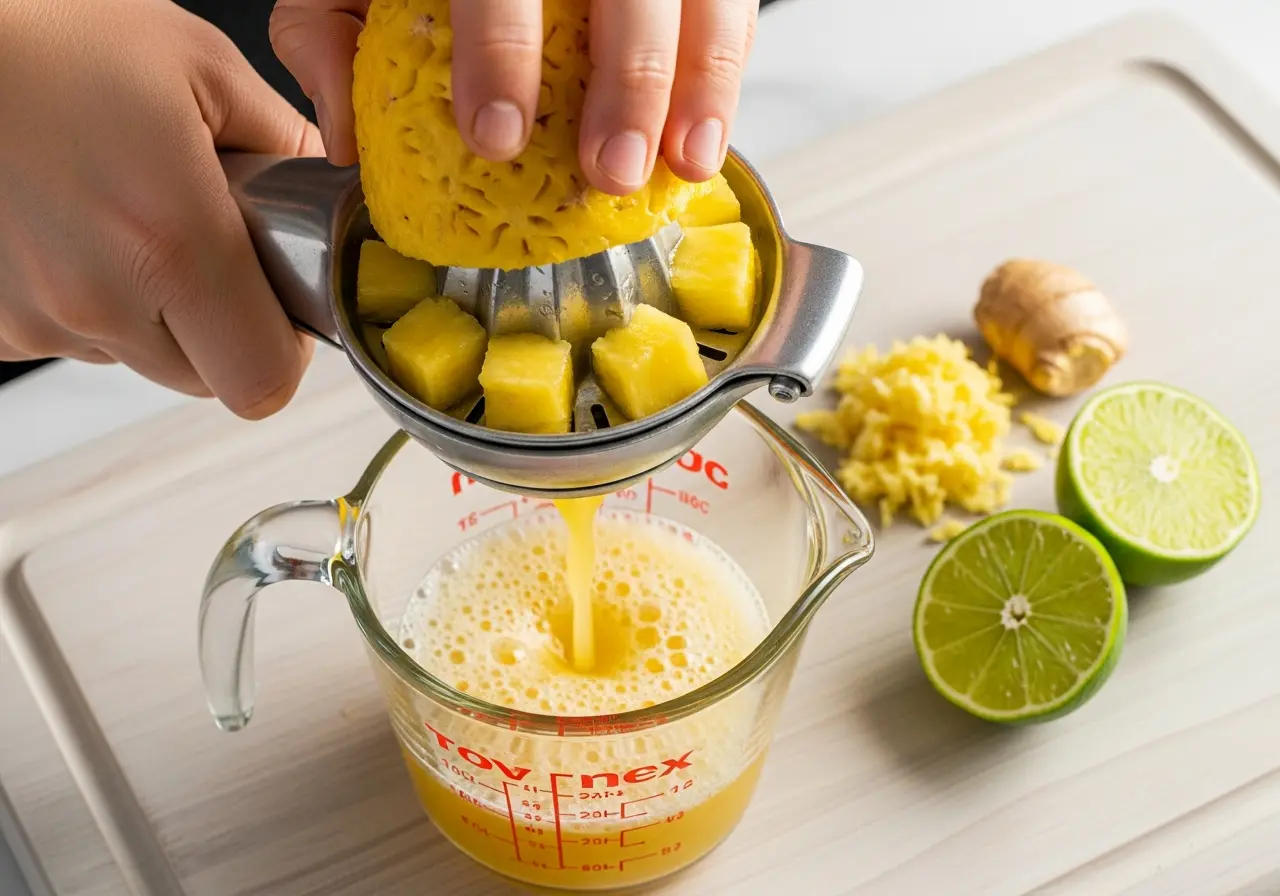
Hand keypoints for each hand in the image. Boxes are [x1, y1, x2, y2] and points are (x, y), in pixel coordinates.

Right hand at [0, 0, 321, 417]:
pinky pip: (71, 338)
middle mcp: (97, 299)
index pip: (265, 379)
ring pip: (138, 359)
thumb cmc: (45, 33)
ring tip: (127, 218)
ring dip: (151, 310)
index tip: (283, 300)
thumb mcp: (199, 65)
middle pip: (207, 379)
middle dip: (224, 326)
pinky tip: (76, 228)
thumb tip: (331, 192)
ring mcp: (35, 319)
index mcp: (172, 242)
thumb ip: (285, 144)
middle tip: (207, 246)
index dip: (287, 348)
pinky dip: (87, 301)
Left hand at [272, 0, 758, 193]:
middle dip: (626, 82)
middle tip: (607, 172)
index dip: (499, 51)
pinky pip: (731, 8)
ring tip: (681, 166)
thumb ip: (329, 33)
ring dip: (699, 84)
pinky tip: (705, 140)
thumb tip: (346, 137)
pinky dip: (726, 76)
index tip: (496, 137)